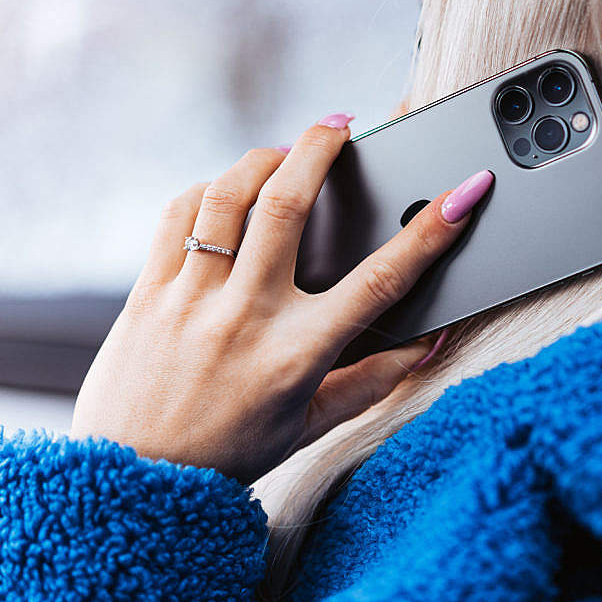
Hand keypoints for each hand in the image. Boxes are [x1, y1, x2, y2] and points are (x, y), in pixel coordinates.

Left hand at [71, 113, 493, 483]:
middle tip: (344, 121)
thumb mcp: (313, 423)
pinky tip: (229, 189)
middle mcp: (245, 317)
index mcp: (297, 354)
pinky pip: (180, 215)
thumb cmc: (231, 452)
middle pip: (289, 205)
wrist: (136, 480)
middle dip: (322, 147)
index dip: (431, 232)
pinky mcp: (149, 291)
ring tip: (287, 150)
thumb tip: (431, 342)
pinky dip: (209, 188)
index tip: (465, 192)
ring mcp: (191, 299)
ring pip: (228, 196)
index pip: (380, 281)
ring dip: (263, 157)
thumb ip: (376, 379)